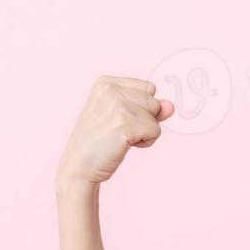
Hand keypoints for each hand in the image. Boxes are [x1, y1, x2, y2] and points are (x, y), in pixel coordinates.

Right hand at [56, 75, 174, 187]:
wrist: (79, 167)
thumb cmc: (99, 143)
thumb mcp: (121, 116)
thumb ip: (147, 107)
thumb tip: (171, 106)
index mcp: (105, 82)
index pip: (148, 88)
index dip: (141, 108)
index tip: (118, 120)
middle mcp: (110, 89)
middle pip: (154, 100)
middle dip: (145, 119)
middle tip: (119, 131)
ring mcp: (117, 106)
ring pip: (156, 115)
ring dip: (145, 132)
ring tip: (121, 138)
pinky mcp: (125, 124)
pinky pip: (156, 131)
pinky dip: (146, 142)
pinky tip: (125, 145)